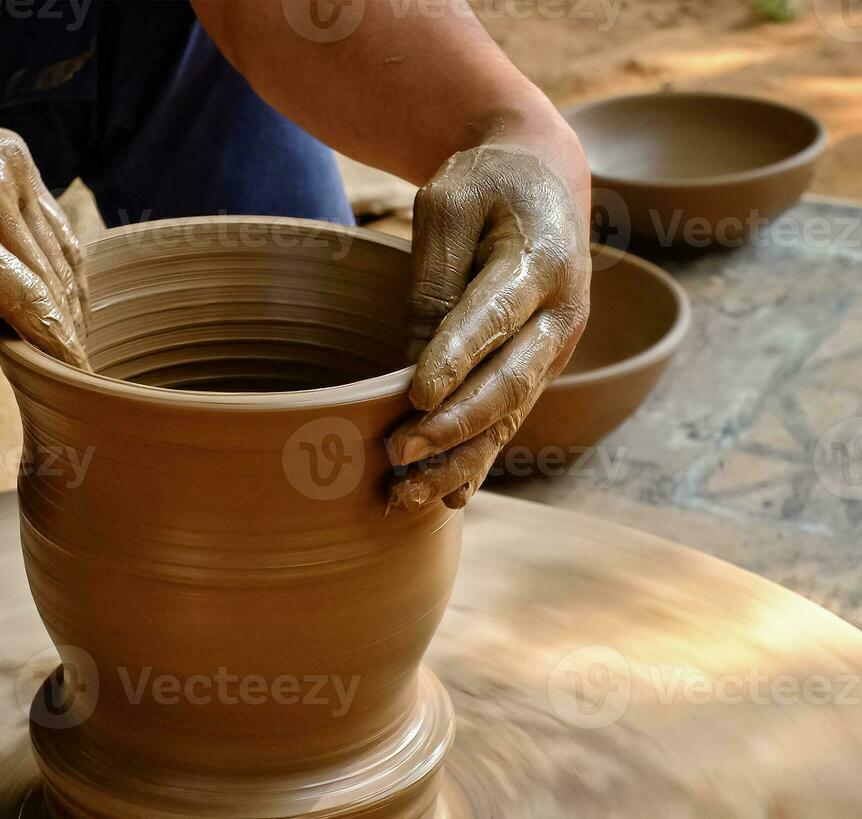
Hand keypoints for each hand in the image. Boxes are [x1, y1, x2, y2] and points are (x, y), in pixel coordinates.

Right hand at [0, 99, 87, 366]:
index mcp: (2, 155)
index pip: (55, 235)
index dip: (68, 292)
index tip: (75, 333)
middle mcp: (5, 166)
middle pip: (57, 262)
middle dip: (65, 321)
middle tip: (70, 366)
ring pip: (41, 283)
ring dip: (50, 336)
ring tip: (53, 374)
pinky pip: (18, 297)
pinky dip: (45, 339)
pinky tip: (62, 368)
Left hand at [387, 141, 590, 510]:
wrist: (541, 180)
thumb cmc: (485, 185)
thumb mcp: (448, 203)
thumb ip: (433, 274)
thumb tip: (413, 359)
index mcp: (541, 263)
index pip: (492, 318)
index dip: (455, 358)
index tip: (417, 396)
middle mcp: (560, 316)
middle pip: (507, 382)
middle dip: (453, 425)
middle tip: (397, 453)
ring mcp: (553, 350)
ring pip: (508, 416)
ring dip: (460, 460)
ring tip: (407, 495)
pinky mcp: (537, 369)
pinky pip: (508, 422)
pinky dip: (476, 461)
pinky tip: (445, 498)